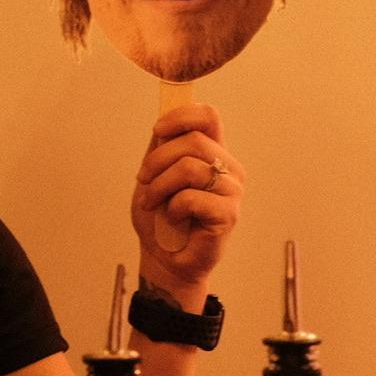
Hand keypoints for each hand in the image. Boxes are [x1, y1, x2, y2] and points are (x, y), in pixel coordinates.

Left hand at [131, 104, 243, 297]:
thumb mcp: (155, 175)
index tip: (158, 130)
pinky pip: (192, 197)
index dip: (181, 116)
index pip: (209, 117)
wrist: (164, 259)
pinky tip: (173, 218)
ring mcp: (232, 191)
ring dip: (159, 186)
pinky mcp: (228, 214)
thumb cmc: (161, 219)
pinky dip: (172, 208)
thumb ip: (162, 148)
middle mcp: (229, 168)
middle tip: (143, 181)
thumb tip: (163, 122)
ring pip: (190, 168)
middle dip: (157, 160)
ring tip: (152, 203)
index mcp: (214, 153)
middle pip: (194, 141)